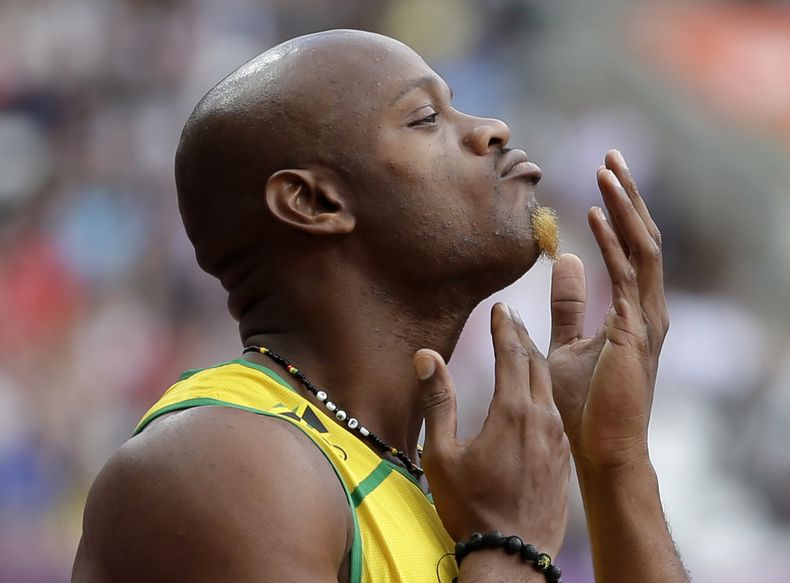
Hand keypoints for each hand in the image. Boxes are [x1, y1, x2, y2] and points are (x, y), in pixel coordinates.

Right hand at [414, 303, 569, 554]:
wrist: (514, 556)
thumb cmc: (472, 507)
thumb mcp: (443, 454)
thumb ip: (438, 401)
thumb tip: (427, 356)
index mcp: (513, 412)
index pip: (512, 354)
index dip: (505, 327)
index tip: (500, 306)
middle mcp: (542, 419)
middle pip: (535, 363)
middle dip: (522, 336)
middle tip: (512, 316)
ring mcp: (557, 439)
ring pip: (549, 387)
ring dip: (535, 363)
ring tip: (524, 348)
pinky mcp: (563, 458)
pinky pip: (555, 412)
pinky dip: (545, 391)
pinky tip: (535, 395)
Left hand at [548, 150, 668, 468]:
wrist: (599, 448)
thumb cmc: (583, 403)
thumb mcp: (567, 343)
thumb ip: (569, 304)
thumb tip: (566, 262)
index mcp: (635, 309)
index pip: (632, 247)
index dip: (621, 210)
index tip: (604, 175)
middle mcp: (648, 308)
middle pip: (644, 237)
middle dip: (629, 194)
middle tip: (612, 155)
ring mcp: (647, 318)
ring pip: (642, 246)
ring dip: (624, 206)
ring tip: (607, 168)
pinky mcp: (635, 331)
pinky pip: (626, 274)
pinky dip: (611, 240)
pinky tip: (593, 212)